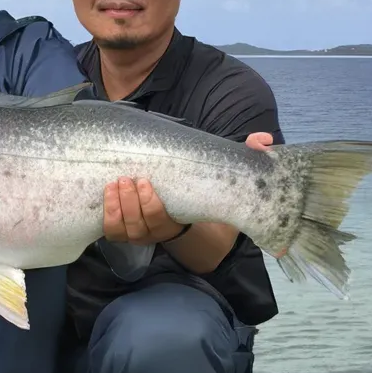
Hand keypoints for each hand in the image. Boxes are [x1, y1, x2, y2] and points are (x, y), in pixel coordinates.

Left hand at [102, 131, 275, 244]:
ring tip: (115, 183)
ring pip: (122, 230)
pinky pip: (111, 230)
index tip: (146, 183)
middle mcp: (158, 232)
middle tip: (127, 178)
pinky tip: (107, 194)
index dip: (150, 207)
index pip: (161, 222)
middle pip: (138, 227)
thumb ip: (246, 157)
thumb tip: (264, 139)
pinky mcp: (125, 228)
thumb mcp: (226, 174)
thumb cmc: (203, 187)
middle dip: (130, 204)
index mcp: (180, 222)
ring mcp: (140, 232)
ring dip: (116, 207)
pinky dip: (108, 214)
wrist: (190, 206)